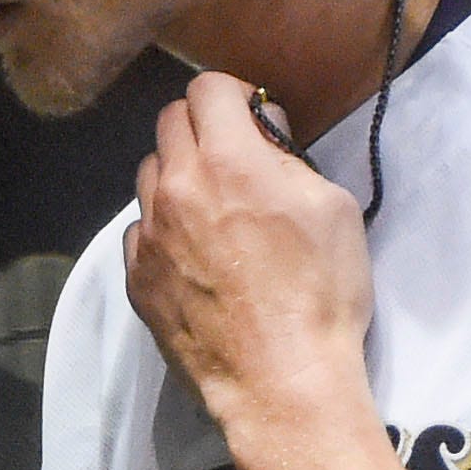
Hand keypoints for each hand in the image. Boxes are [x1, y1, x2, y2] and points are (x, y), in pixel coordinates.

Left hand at [124, 72, 372, 428]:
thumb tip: (263, 139)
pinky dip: (164, 228)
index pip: (207, 88)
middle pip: (170, 123)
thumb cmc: (321, 294)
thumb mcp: (333, 208)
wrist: (282, 382)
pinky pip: (141, 231)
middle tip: (236, 159)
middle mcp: (177, 188)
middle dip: (203, 127)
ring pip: (149, 175)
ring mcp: (150, 236)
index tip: (254, 120)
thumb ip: (290, 160)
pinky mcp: (138, 279)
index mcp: (228, 161)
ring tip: (214, 209)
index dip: (234, 96)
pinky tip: (195, 254)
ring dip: (179, 176)